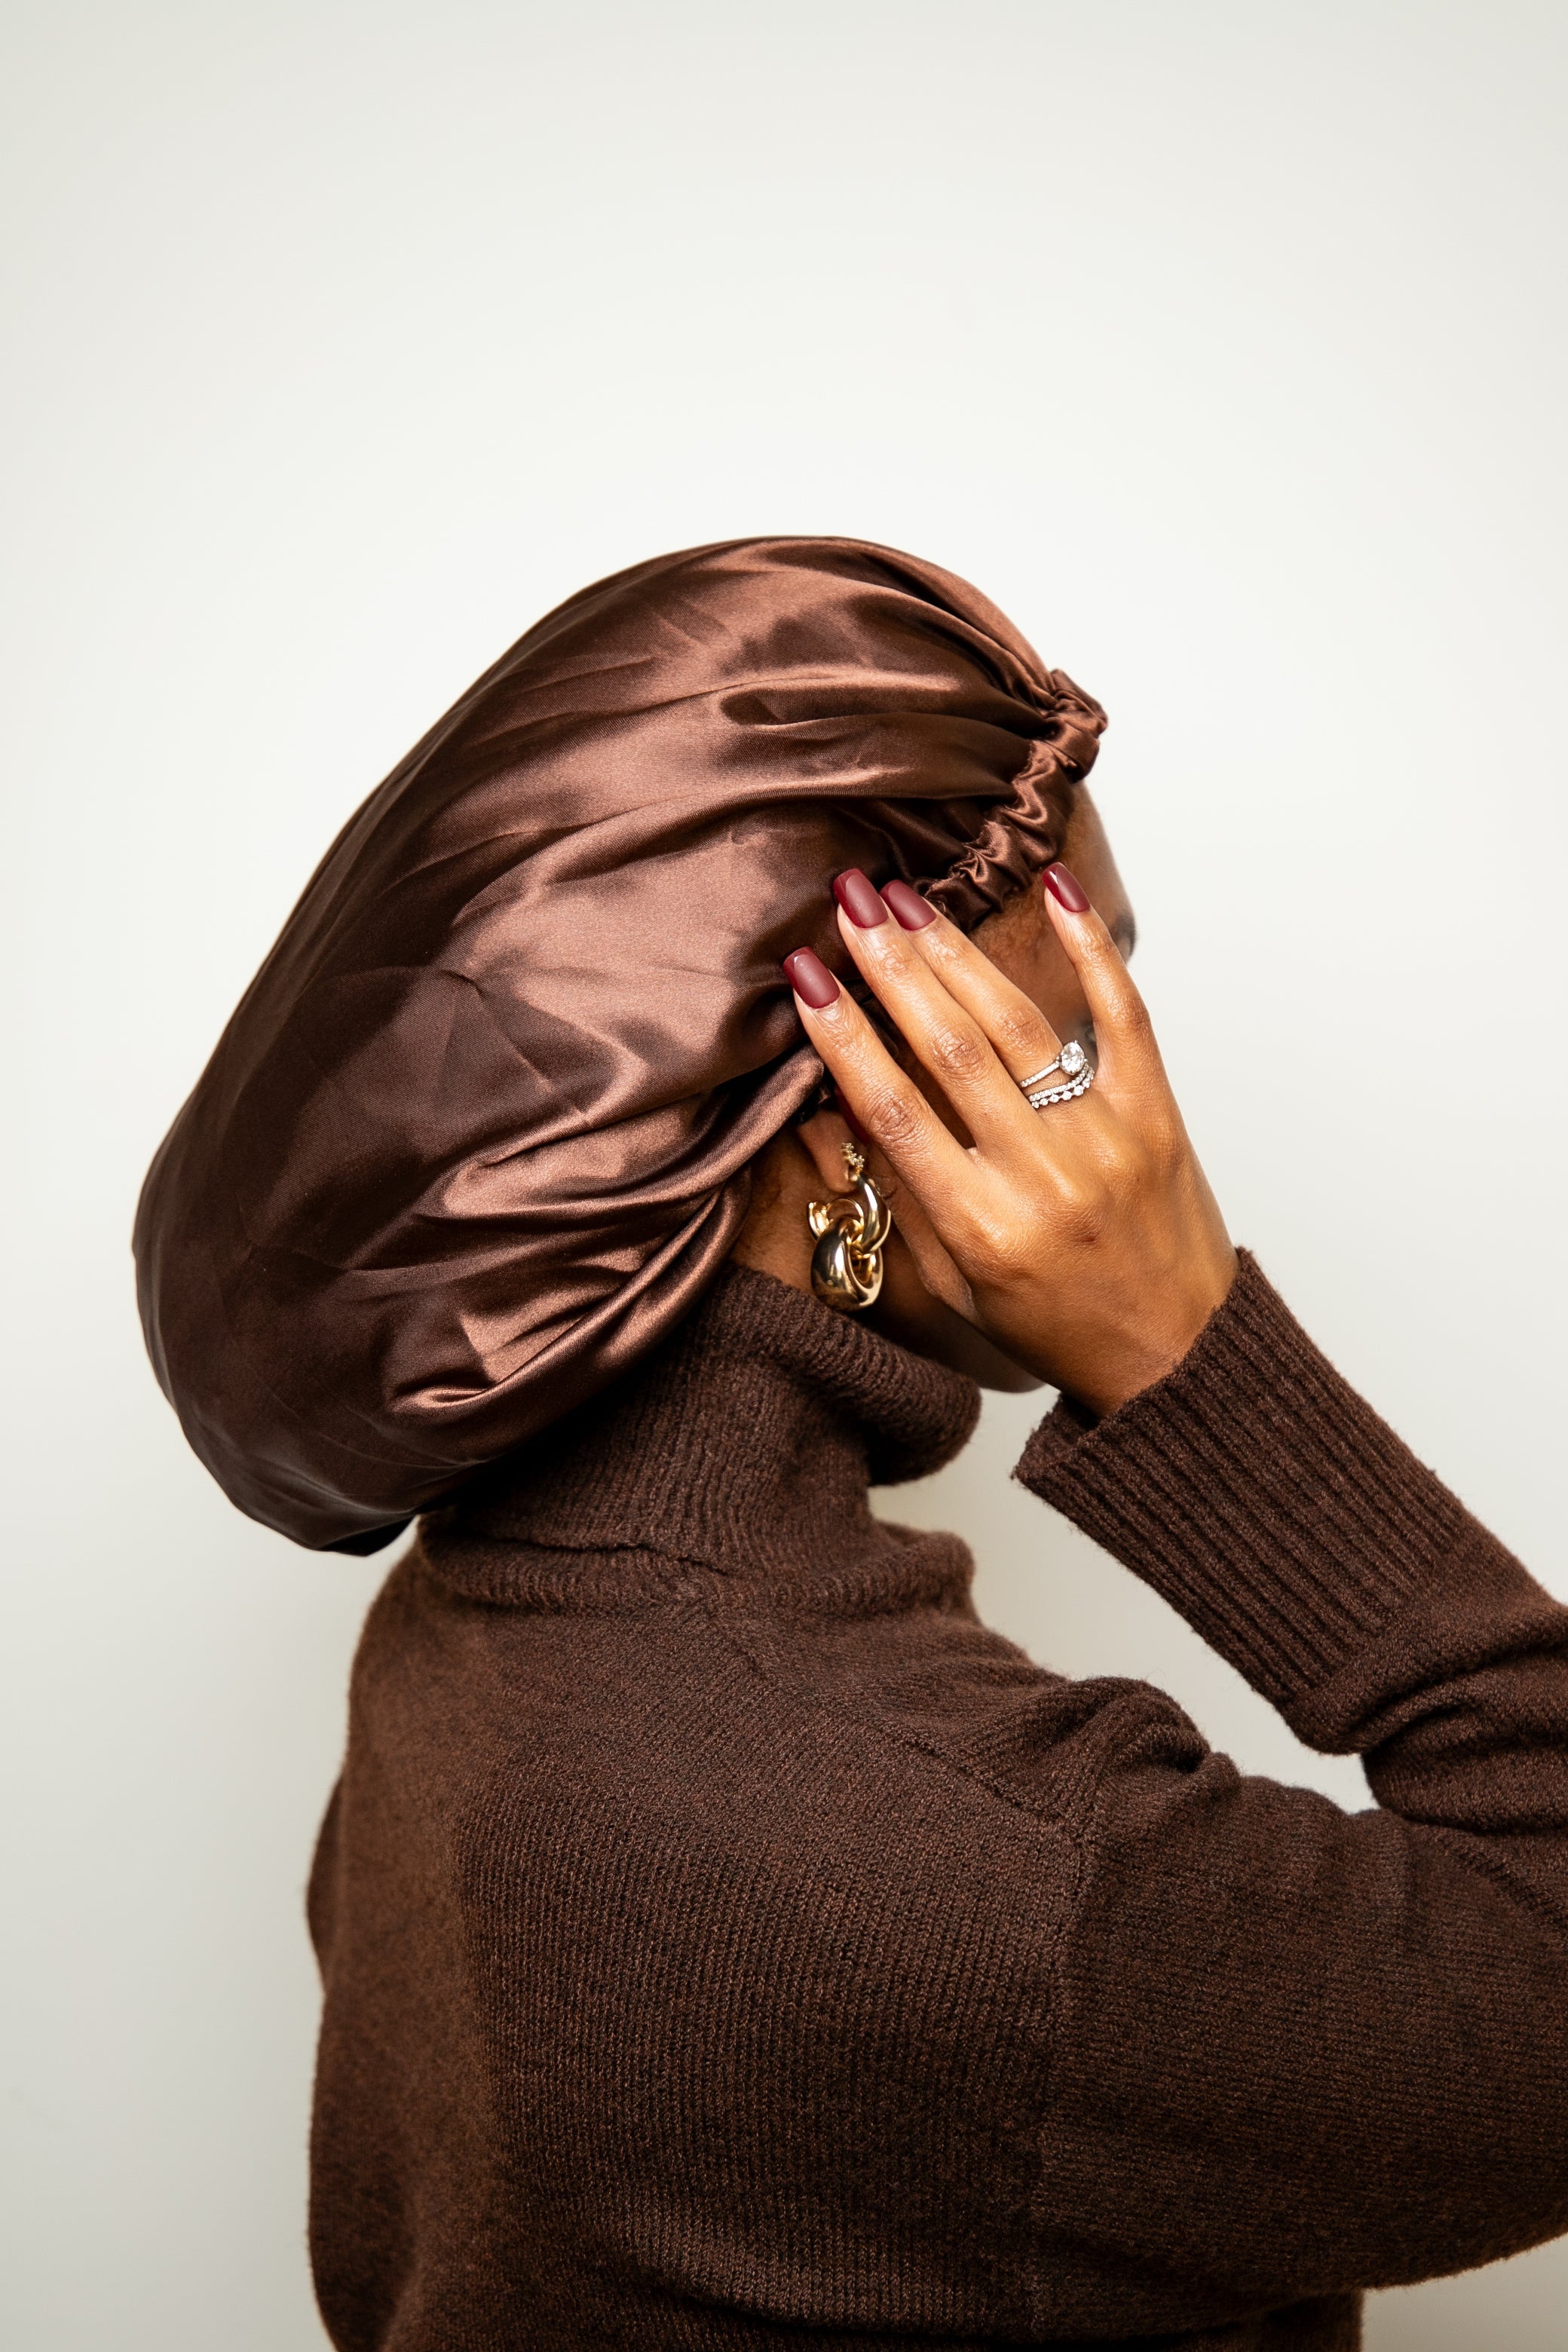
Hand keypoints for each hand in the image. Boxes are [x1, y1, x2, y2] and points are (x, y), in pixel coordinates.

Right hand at [782, 867, 1236, 1415]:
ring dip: (955, 952)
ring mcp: (1104, 1139)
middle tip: (851, 904)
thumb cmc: (1055, 1324)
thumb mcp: (955, 1283)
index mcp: (982, 1228)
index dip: (842, 1036)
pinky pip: (1123, 1016)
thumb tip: (835, 1101)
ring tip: (907, 900)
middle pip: (950, 1050)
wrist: (1175, 1356)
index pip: (894, 1110)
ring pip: (1017, 1024)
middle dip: (891, 968)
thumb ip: (900, 1193)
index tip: (804, 976)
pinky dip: (1091, 947)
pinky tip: (1056, 887)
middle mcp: (1041, 1178)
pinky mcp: (1156, 1114)